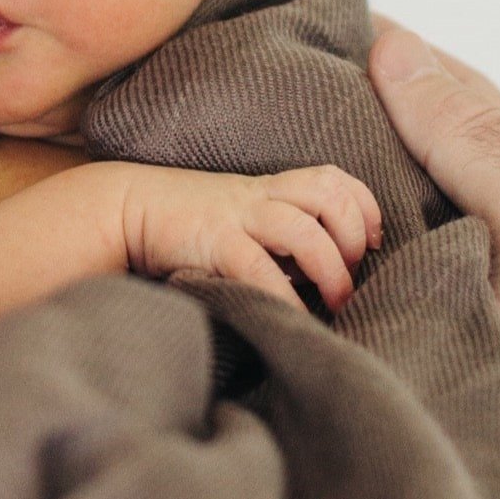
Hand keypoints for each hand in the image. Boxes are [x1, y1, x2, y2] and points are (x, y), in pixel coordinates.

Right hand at [117, 162, 382, 311]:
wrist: (127, 208)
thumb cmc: (189, 224)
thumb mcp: (242, 219)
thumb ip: (279, 236)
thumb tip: (323, 276)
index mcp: (269, 189)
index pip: (334, 179)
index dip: (364, 207)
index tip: (372, 242)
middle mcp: (259, 197)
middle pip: (329, 195)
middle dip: (354, 238)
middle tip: (350, 276)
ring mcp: (237, 216)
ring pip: (304, 229)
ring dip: (330, 270)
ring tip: (334, 303)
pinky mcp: (213, 241)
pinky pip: (258, 268)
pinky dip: (283, 298)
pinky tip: (292, 319)